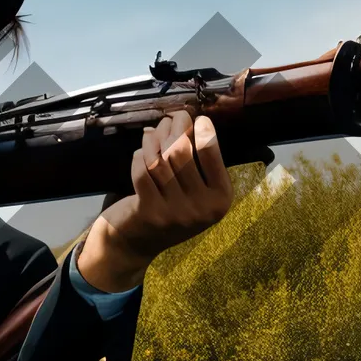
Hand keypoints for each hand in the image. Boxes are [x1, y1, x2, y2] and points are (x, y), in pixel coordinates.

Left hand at [78, 111, 233, 291]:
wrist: (140, 242)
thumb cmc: (172, 206)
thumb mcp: (197, 190)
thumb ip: (200, 162)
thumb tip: (192, 121)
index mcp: (220, 199)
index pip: (212, 155)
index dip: (203, 131)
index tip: (197, 118)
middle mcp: (201, 209)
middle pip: (182, 152)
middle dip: (174, 128)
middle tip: (170, 119)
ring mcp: (174, 213)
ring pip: (159, 160)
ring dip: (153, 139)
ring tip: (152, 132)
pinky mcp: (149, 213)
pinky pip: (142, 171)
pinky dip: (139, 156)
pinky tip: (141, 153)